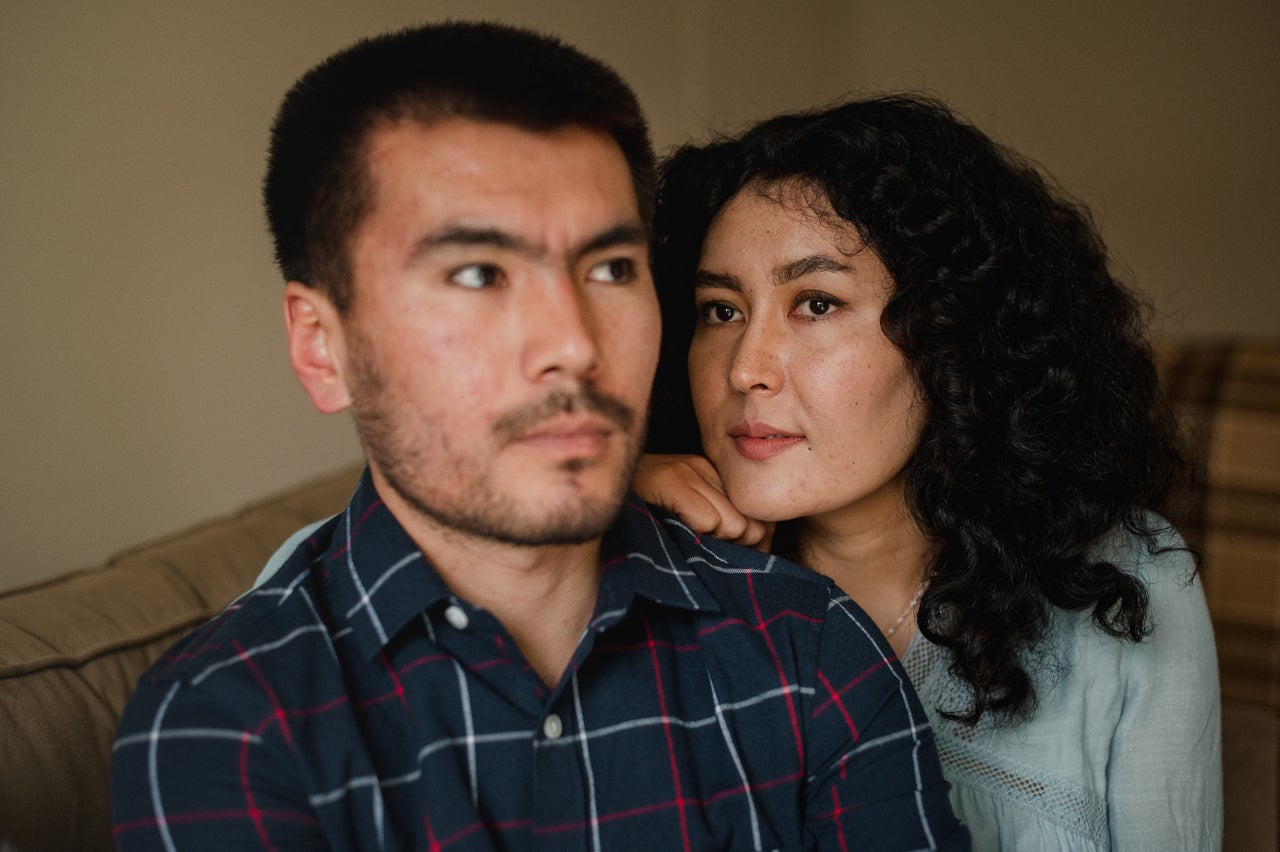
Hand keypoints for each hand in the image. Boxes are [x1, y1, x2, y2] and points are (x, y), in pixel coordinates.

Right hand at [634, 454, 772, 549]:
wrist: (591, 496)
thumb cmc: (636, 518)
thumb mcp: (681, 519)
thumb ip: (719, 527)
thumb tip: (763, 543)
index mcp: (708, 474)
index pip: (754, 516)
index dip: (745, 545)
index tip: (725, 557)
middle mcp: (701, 467)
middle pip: (749, 525)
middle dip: (732, 548)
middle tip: (702, 553)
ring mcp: (685, 470)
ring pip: (732, 525)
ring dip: (712, 544)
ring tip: (684, 542)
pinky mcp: (669, 478)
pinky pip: (709, 521)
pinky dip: (696, 535)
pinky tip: (673, 532)